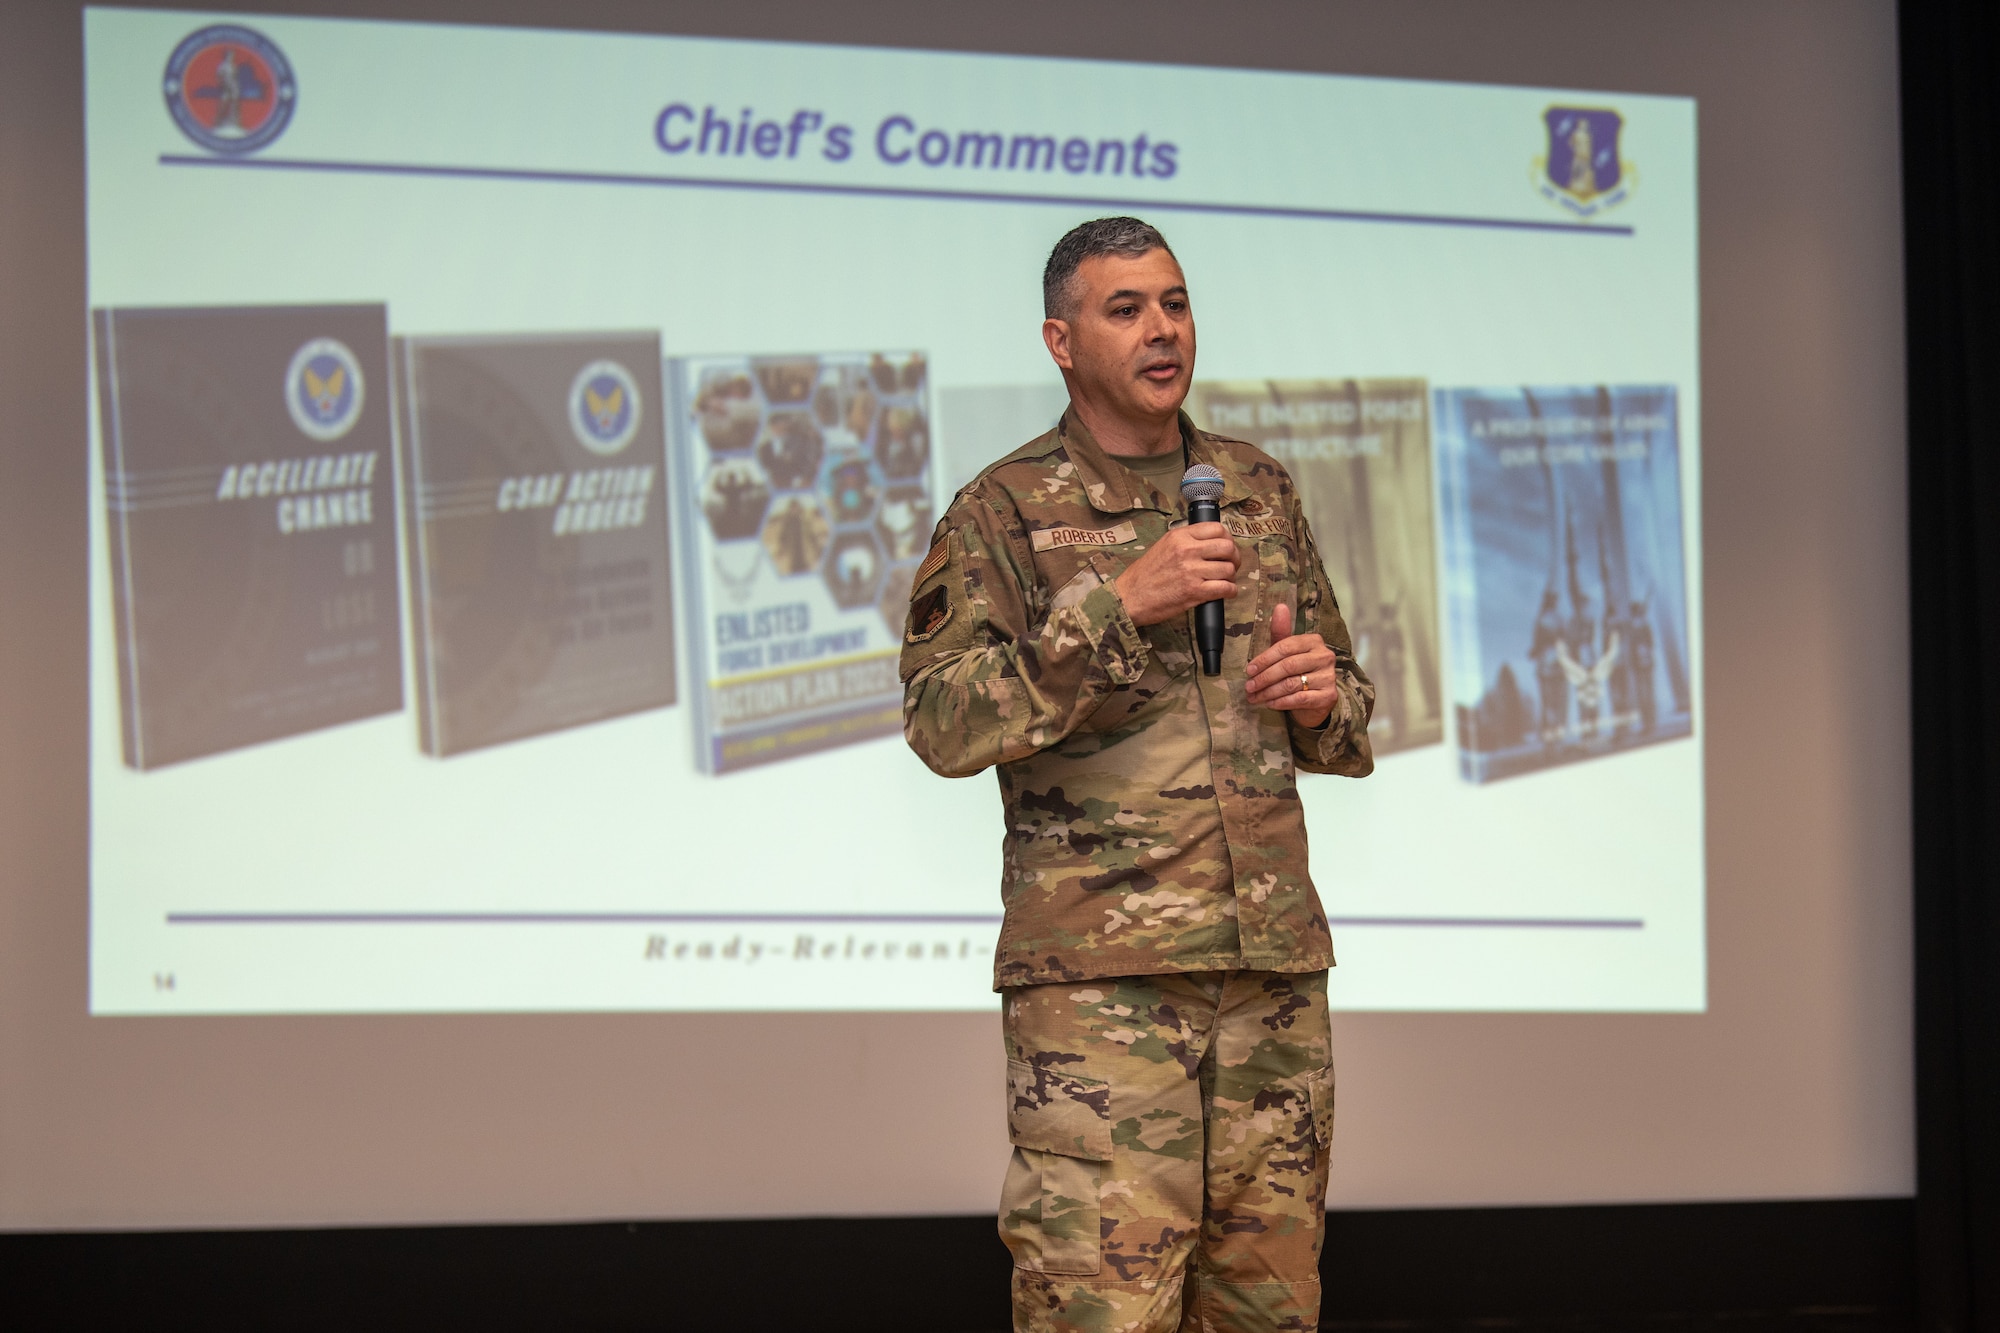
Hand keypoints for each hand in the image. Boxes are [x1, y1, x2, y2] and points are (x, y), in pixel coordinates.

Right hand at [1114, 522, 1241, 626]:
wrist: (1130, 597)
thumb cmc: (1144, 575)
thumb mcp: (1163, 546)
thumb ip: (1185, 541)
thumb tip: (1210, 542)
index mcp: (1179, 536)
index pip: (1217, 529)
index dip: (1227, 539)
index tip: (1226, 548)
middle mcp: (1187, 550)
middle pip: (1227, 547)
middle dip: (1234, 557)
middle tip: (1230, 565)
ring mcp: (1191, 571)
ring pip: (1228, 569)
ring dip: (1230, 576)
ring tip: (1224, 580)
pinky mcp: (1194, 592)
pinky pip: (1225, 588)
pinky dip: (1230, 591)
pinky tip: (1225, 592)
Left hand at [1245, 603, 1337, 726]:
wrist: (1316, 700)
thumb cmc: (1299, 671)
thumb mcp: (1288, 651)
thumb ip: (1281, 632)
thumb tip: (1280, 606)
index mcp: (1314, 641)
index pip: (1285, 647)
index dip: (1264, 659)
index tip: (1249, 670)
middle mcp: (1324, 656)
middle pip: (1287, 666)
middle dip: (1264, 677)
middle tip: (1248, 687)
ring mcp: (1328, 677)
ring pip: (1291, 684)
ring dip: (1268, 692)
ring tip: (1254, 697)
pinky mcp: (1328, 696)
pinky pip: (1299, 699)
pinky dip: (1280, 702)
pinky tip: (1269, 704)